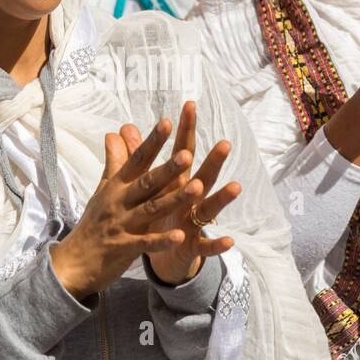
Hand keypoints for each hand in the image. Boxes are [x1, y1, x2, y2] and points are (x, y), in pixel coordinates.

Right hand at [50, 117, 196, 299]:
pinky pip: (146, 243)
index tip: (167, 122)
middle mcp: (119, 202)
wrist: (72, 263)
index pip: (136, 159)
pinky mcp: (124, 249)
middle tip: (187, 154)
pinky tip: (180, 235)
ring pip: (151, 210)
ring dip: (174, 199)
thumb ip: (114, 163)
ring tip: (196, 189)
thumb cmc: (93, 224)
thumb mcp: (102, 191)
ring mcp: (121, 225)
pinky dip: (162, 240)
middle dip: (168, 169)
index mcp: (116, 186)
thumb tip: (113, 133)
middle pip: (146, 182)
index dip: (152, 141)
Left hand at [141, 102, 241, 284]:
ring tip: (235, 186)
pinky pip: (206, 245)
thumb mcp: (148, 185)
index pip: (182, 151)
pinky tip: (230, 241)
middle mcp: (190, 199)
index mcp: (176, 182)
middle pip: (203, 176)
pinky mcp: (193, 246)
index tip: (190, 105)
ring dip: (221, 198)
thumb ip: (136, 157)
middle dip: (213, 161)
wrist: (164, 254)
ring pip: (209, 208)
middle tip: (225, 143)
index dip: (185, 130)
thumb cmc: (158, 214)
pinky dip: (217, 244)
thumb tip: (124, 127)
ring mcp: (194, 222)